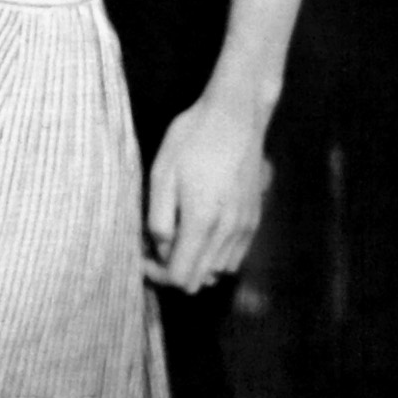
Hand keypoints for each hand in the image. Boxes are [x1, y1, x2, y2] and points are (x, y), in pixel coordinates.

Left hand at [144, 99, 269, 292]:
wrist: (236, 117)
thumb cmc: (192, 139)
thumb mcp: (162, 173)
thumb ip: (159, 218)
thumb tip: (160, 248)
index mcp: (201, 222)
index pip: (180, 277)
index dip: (157, 274)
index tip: (142, 256)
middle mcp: (228, 233)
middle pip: (200, 281)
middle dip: (173, 271)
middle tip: (155, 247)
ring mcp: (246, 228)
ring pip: (219, 271)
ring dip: (196, 264)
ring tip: (177, 237)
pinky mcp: (255, 220)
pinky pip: (235, 256)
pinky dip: (215, 255)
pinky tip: (201, 231)